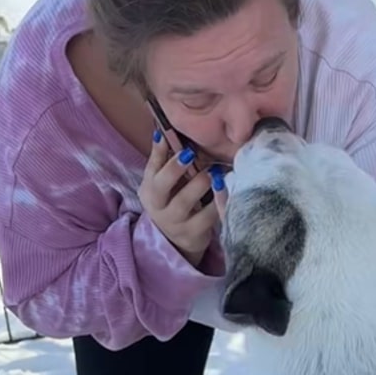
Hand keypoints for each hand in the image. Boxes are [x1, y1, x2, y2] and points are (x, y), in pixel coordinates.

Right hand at [139, 133, 217, 266]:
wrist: (176, 243)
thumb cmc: (171, 204)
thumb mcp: (160, 184)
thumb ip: (160, 159)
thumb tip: (161, 131)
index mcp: (149, 190)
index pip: (152, 170)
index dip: (162, 155)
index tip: (176, 142)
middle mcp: (158, 207)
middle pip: (163, 185)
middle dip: (176, 168)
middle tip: (191, 155)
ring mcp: (175, 222)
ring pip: (186, 200)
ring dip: (200, 183)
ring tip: (213, 171)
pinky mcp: (193, 233)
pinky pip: (208, 215)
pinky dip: (218, 200)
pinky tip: (226, 189)